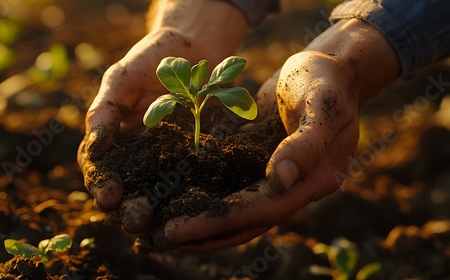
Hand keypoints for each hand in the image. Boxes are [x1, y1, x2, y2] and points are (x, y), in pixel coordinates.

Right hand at [78, 0, 248, 217]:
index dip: (101, 185)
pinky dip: (194, 195)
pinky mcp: (198, 160)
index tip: (108, 196)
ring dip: (159, 211)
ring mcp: (169, 161)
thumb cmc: (150, 60)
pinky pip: (195, 180)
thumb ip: (105, 110)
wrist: (194, 51)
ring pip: (160, 193)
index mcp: (114, 141)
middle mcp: (139, 158)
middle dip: (129, 208)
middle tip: (137, 218)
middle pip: (129, 190)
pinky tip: (198, 206)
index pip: (100, 170)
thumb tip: (92, 149)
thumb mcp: (122, 78)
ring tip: (160, 224)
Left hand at [152, 19, 399, 249]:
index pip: (260, 210)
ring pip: (233, 207)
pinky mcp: (257, 161)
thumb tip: (279, 179)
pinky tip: (173, 192)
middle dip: (200, 231)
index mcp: (314, 181)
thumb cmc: (330, 80)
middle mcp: (292, 187)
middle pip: (243, 220)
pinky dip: (202, 190)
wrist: (329, 67)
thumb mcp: (323, 105)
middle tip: (157, 238)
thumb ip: (307, 143)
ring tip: (158, 228)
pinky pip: (228, 181)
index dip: (217, 221)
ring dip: (198, 219)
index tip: (176, 230)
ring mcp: (273, 177)